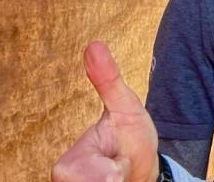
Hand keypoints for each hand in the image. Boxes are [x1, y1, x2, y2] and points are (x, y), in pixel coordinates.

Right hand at [51, 42, 158, 181]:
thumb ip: (109, 81)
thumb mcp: (127, 107)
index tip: (116, 162)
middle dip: (117, 178)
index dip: (112, 172)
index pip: (89, 177)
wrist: (143, 171)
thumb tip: (94, 44)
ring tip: (121, 177)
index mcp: (69, 164)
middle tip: (120, 168)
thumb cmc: (132, 140)